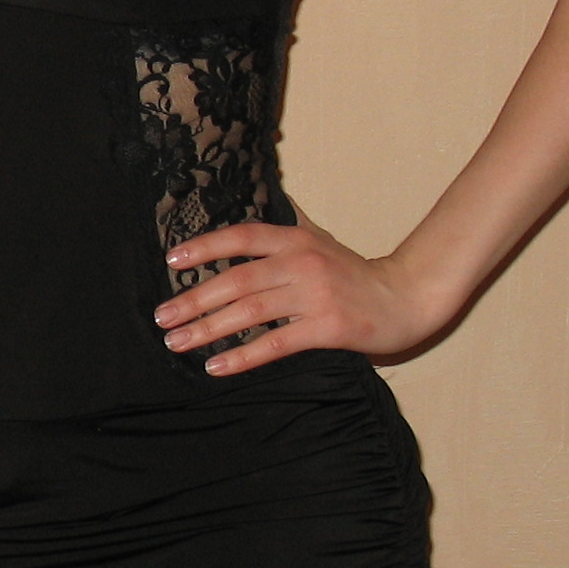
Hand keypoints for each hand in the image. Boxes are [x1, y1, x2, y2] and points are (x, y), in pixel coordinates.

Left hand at [153, 217, 451, 372]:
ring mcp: (314, 295)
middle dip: (194, 299)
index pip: (241, 237)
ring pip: (249, 311)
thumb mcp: (320, 239)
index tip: (172, 262)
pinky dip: (242, 356)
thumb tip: (257, 202)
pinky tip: (216, 366)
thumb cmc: (355, 273)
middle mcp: (301, 262)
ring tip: (178, 342)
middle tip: (162, 316)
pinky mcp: (327, 327)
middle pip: (236, 280)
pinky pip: (275, 343)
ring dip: (208, 328)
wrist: (407, 297)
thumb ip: (287, 226)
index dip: (204, 247)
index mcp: (295, 238)